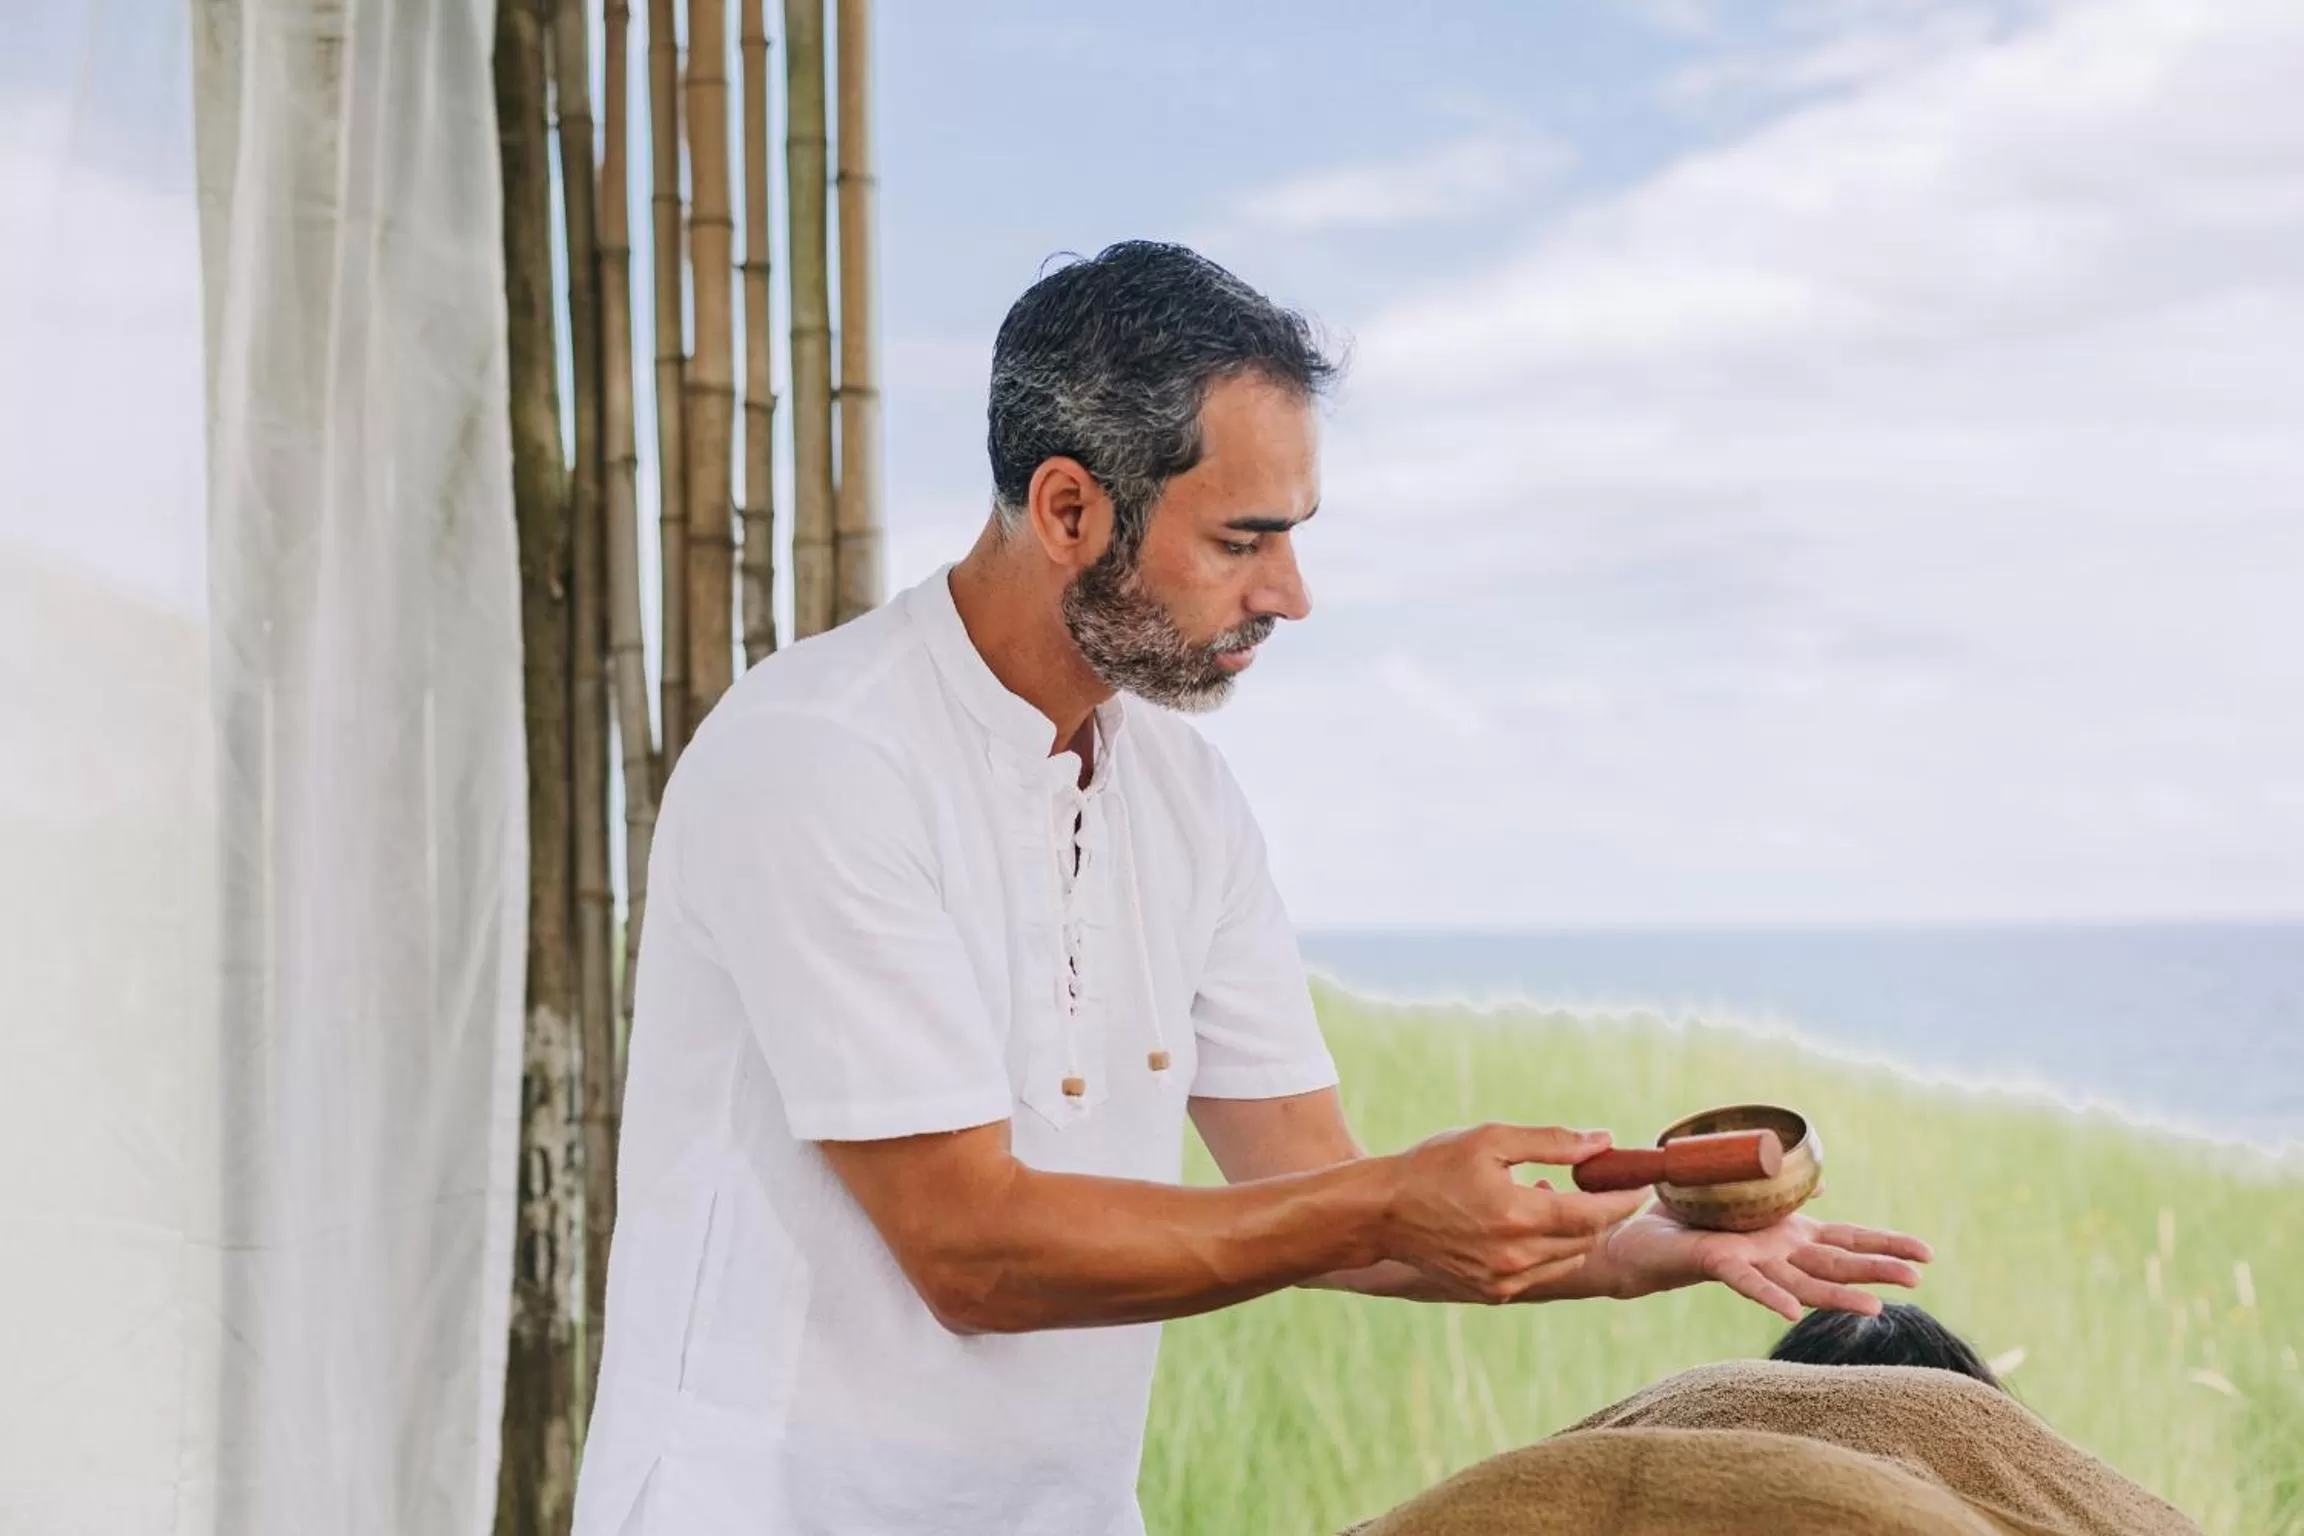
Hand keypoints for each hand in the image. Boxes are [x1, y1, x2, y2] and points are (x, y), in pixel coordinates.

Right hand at [1377, 1124, 1650, 1303]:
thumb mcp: (1492, 1139)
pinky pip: (1540, 1273)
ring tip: (1555, 1197)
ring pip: (1566, 1260)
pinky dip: (1548, 1249)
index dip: (1624, 1199)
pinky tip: (1527, 1220)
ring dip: (1575, 1231)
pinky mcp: (1491, 1294)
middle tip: (1604, 1185)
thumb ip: (1553, 1142)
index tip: (1640, 1183)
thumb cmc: (1432, 1166)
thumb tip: (1604, 1141)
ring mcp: (1503, 1281)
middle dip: (1603, 1213)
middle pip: (1586, 1239)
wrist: (1379, 1213)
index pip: (1596, 1214)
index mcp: (1520, 1215)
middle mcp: (1516, 1257)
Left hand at [1579, 1205, 1931, 1320]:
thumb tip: (1820, 1182)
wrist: (1635, 1238)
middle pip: (1837, 1263)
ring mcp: (1753, 1262)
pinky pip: (1749, 1283)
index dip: (1886, 1244)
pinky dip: (1772, 1297)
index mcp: (1788, 1234)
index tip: (1928, 1253)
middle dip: (1879, 1269)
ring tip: (1876, 1308)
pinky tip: (1794, 1312)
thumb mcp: (1743, 1198)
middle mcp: (1777, 1252)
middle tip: (1920, 1278)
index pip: (1847, 1240)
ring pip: (1803, 1281)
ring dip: (1839, 1294)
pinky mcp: (1719, 1265)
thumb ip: (1781, 1193)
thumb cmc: (1688, 1219)